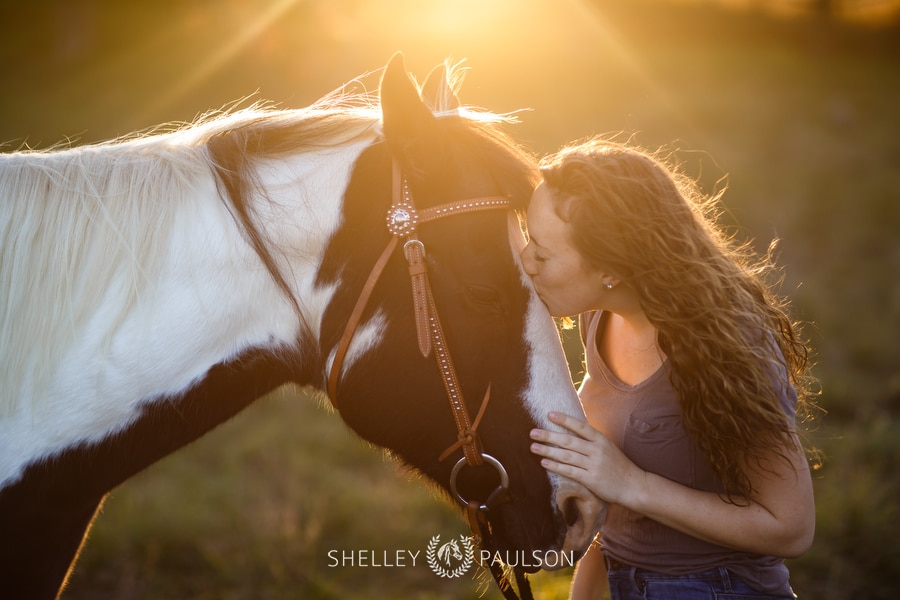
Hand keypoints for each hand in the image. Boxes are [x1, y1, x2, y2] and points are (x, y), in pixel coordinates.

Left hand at [530, 412, 644, 505]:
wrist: (633, 485)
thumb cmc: (618, 465)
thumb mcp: (608, 447)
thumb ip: (591, 440)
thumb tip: (572, 431)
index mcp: (601, 439)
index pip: (580, 426)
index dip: (564, 420)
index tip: (549, 414)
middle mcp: (596, 450)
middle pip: (569, 441)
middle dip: (549, 436)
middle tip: (533, 433)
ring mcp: (594, 465)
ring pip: (567, 455)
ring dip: (548, 451)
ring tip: (533, 447)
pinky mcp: (591, 479)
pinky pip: (570, 471)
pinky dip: (556, 466)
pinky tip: (544, 463)